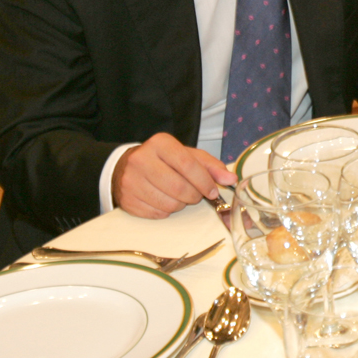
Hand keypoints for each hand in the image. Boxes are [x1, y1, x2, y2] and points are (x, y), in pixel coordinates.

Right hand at [112, 133, 236, 218]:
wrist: (127, 166)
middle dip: (194, 196)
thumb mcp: (188, 155)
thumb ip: (211, 166)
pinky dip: (166, 211)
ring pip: (168, 204)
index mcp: (160, 143)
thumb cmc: (164, 160)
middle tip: (197, 195)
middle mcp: (141, 159)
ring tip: (180, 196)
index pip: (188, 165)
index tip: (213, 191)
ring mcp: (130, 181)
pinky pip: (156, 214)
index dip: (204, 181)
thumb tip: (231, 179)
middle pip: (178, 187)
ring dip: (181, 205)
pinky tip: (165, 200)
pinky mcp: (126, 200)